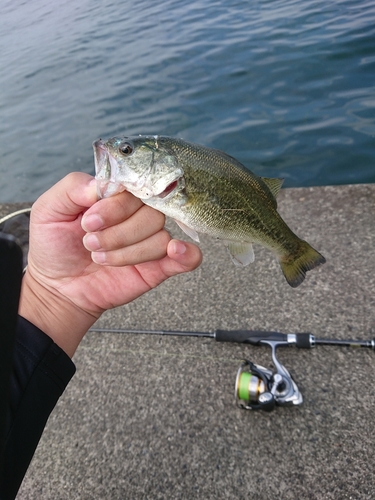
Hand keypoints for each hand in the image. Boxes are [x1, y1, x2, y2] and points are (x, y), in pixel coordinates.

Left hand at [19, 173, 201, 355]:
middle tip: (90, 243)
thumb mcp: (49, 209)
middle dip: (117, 232)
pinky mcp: (159, 266)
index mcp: (116, 196)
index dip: (115, 206)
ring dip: (127, 251)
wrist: (58, 287)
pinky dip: (186, 254)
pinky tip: (175, 251)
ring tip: (101, 258)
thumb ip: (73, 187)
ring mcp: (149, 240)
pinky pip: (188, 257)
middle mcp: (137, 214)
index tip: (89, 222)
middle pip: (151, 211)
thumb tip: (106, 183)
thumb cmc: (55, 246)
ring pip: (160, 235)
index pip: (133, 187)